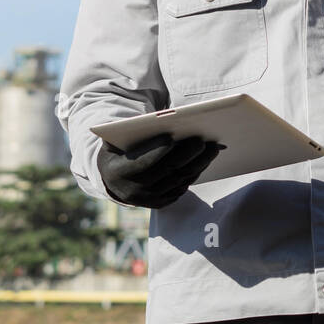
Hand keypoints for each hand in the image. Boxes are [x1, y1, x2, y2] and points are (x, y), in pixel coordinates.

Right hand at [96, 133, 224, 208]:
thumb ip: (130, 131)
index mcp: (119, 172)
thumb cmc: (118, 150)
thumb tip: (160, 120)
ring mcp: (147, 199)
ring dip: (198, 164)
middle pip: (167, 171)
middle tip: (201, 140)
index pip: (142, 162)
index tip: (171, 137)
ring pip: (178, 180)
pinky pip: (181, 188)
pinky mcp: (159, 203)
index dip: (157, 151)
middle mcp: (133, 190)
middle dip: (186, 155)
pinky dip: (195, 173)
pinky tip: (205, 160)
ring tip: (212, 148)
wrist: (112, 178)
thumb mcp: (115, 139)